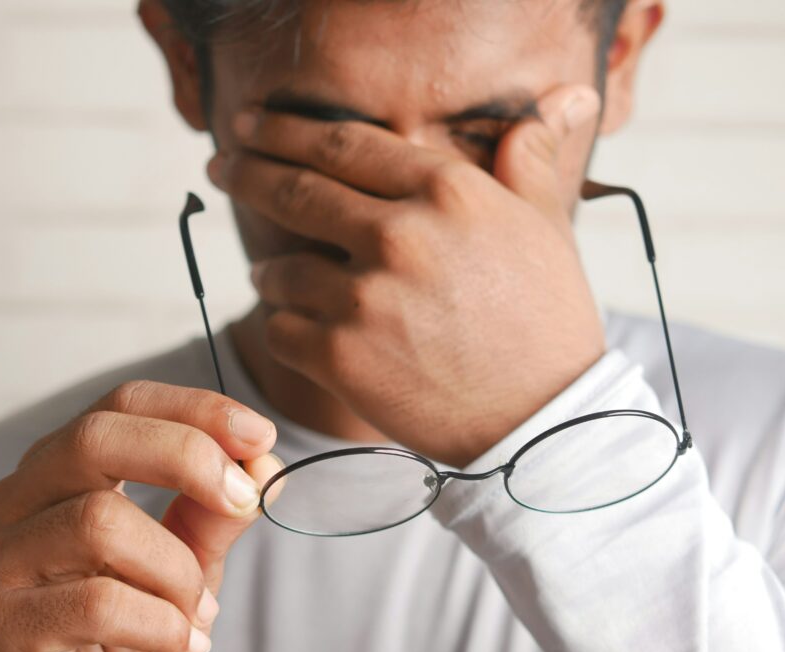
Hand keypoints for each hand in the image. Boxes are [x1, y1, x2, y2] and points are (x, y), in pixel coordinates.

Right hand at [0, 382, 277, 651]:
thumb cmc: (129, 635)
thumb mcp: (188, 566)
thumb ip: (215, 514)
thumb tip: (262, 461)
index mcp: (59, 471)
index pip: (122, 405)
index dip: (195, 409)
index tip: (260, 434)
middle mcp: (15, 501)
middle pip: (96, 438)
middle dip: (188, 458)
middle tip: (243, 499)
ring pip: (100, 522)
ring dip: (177, 570)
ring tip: (198, 610)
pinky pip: (96, 602)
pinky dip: (162, 624)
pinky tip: (181, 644)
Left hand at [208, 85, 605, 466]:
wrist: (542, 420)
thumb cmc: (546, 322)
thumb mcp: (548, 229)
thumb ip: (531, 161)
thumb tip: (563, 97)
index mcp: (446, 191)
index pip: (343, 143)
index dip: (285, 130)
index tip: (251, 125)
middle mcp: (399, 235)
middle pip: (295, 191)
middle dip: (246, 174)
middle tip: (220, 165)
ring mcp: (364, 298)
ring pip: (278, 271)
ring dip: (270, 273)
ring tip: (274, 278)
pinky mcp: (341, 358)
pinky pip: (280, 330)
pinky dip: (283, 328)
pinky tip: (298, 330)